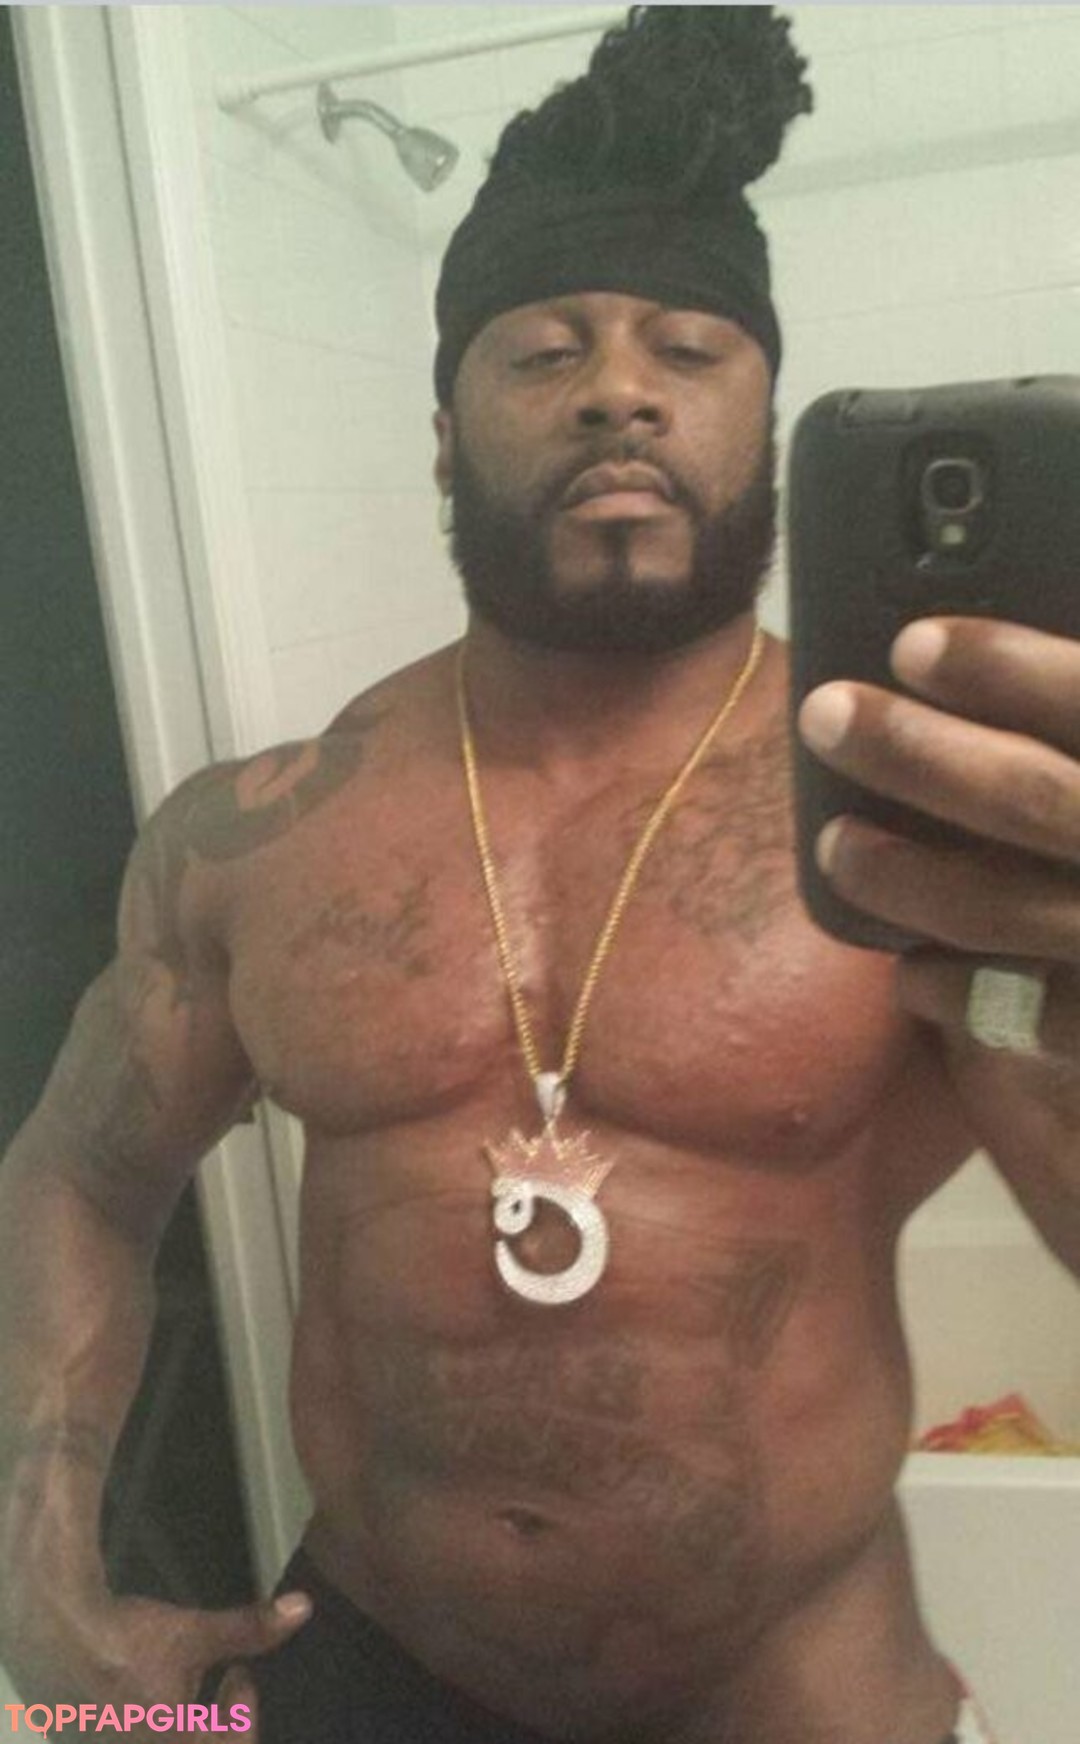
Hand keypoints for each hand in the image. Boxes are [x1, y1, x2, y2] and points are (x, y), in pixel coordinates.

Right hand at [1, 1582, 311, 1740]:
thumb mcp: (194, 1634)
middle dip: (215, 1724)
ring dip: (185, 1722)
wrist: (53, 1631)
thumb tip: (303, 1609)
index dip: (243, 1718)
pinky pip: (136, 1732)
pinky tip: (151, 1687)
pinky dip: (155, 1717)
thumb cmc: (128, 1640)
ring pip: (170, 1736)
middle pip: (199, 1742)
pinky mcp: (89, 1735)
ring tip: (190, 1683)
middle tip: (225, 1681)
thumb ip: (248, 1631)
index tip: (241, 1677)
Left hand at [797, 615, 1079, 1272]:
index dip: (1016, 668)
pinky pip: (1032, 1016)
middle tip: (828, 716)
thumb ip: (1063, 757)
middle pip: (1040, 798)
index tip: (914, 642)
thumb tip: (954, 675)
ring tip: (837, 845)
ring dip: (912, 872)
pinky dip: (957, 990)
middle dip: (924, 753)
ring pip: (1018, 906)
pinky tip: (911, 974)